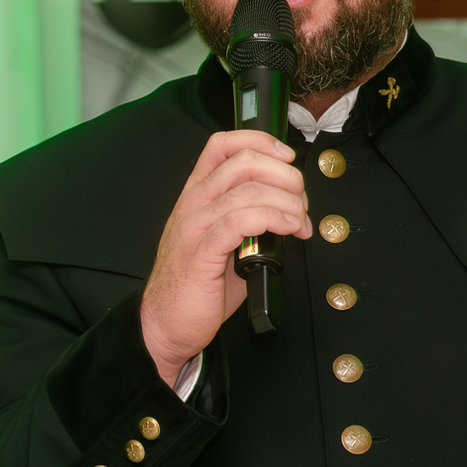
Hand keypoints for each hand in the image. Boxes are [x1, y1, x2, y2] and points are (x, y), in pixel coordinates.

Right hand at [140, 130, 311, 386]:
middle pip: (244, 162)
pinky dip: (274, 218)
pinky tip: (290, 230)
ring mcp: (195, 225)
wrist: (164, 325)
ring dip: (288, 202)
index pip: (222, 145)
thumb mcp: (224, 243)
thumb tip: (291, 213)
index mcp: (196, 194)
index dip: (259, 141)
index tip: (287, 156)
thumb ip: (250, 222)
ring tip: (301, 222)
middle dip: (285, 175)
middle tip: (301, 201)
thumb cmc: (197, 287)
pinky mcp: (202, 251)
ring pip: (249, 190)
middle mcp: (193, 202)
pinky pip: (242, 220)